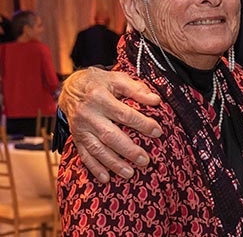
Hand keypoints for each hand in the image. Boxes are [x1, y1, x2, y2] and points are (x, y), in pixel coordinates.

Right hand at [58, 67, 162, 182]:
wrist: (71, 87)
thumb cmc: (100, 82)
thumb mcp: (117, 78)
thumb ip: (136, 89)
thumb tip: (156, 100)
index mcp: (100, 97)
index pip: (124, 114)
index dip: (142, 123)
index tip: (157, 132)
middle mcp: (88, 114)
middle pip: (110, 135)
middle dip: (128, 150)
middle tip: (145, 160)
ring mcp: (80, 128)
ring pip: (97, 149)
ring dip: (113, 163)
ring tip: (130, 173)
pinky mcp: (76, 137)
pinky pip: (84, 155)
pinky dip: (94, 168)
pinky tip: (105, 178)